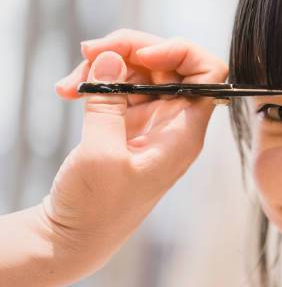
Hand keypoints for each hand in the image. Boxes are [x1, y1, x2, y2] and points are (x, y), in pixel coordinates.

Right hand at [48, 29, 227, 266]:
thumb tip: (112, 57)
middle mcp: (174, 121)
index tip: (143, 55)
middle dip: (130, 50)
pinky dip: (95, 81)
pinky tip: (68, 90)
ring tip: (68, 84)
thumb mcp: (100, 154)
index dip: (181, 52)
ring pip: (139, 71)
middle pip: (169, 63)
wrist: (76, 237)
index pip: (209, 74)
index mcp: (184, 132)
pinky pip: (120, 86)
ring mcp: (151, 120)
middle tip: (89, 51)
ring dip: (104, 66)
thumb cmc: (96, 208)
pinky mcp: (128, 122)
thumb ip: (107, 101)